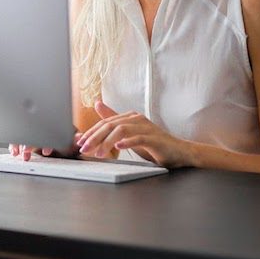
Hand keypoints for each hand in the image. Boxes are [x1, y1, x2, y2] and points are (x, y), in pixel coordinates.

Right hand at [9, 132, 81, 161]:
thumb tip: (79, 137)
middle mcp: (40, 126)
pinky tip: (14, 151)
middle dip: (29, 143)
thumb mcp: (70, 139)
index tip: (46, 151)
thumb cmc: (64, 136)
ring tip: (19, 153)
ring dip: (19, 144)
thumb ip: (74, 139)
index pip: (48, 131)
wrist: (58, 133)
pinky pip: (16, 137)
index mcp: (52, 124)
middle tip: (26, 152)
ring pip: (23, 134)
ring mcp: (31, 129)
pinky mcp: (23, 134)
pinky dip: (14, 144)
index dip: (47, 143)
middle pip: (33, 132)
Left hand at [76, 100, 195, 167]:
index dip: (91, 132)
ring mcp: (146, 127)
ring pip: (121, 130)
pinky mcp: (154, 138)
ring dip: (107, 142)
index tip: (80, 143)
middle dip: (95, 137)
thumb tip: (98, 104)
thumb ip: (115, 122)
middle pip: (111, 125)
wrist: (179, 153)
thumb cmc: (154, 145)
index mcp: (130, 117)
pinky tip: (119, 147)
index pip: (106, 122)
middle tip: (84, 149)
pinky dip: (128, 142)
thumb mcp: (130, 135)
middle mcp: (137, 118)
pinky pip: (139, 138)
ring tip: (99, 154)